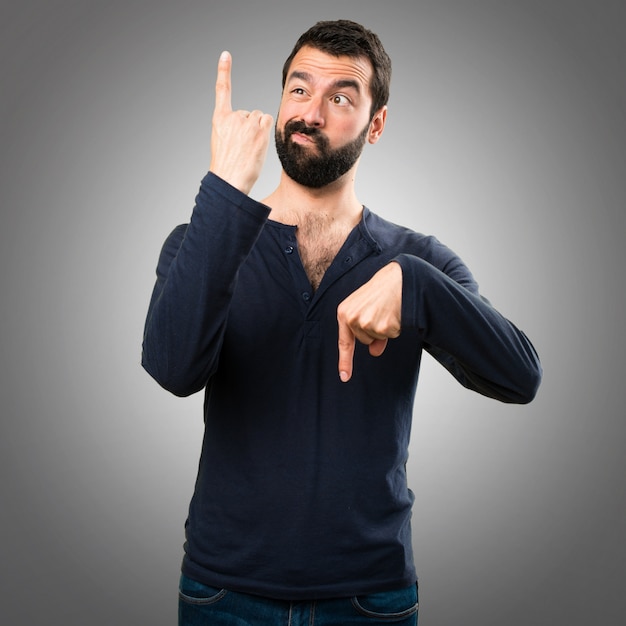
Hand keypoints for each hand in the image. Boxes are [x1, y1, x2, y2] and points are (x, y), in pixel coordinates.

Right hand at [209, 51, 273, 193]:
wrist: (229, 180)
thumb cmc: (227, 167)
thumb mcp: (222, 142)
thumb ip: (232, 128)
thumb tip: (251, 122)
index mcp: (220, 119)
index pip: (222, 90)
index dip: (224, 71)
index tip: (225, 55)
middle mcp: (232, 116)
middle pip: (249, 113)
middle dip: (249, 128)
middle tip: (243, 147)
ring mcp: (246, 122)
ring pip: (259, 118)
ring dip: (258, 131)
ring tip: (249, 148)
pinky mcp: (258, 129)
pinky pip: (267, 121)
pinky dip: (266, 130)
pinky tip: (257, 143)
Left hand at [336, 262, 402, 381]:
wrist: (400, 278)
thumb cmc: (382, 291)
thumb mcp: (367, 308)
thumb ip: (366, 330)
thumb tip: (373, 352)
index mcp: (344, 311)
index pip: (344, 341)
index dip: (345, 361)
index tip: (344, 377)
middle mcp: (352, 318)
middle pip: (364, 340)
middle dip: (373, 331)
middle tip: (381, 311)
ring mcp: (367, 323)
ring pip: (376, 339)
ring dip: (384, 328)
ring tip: (387, 309)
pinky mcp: (383, 326)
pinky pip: (390, 335)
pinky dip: (394, 327)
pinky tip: (395, 312)